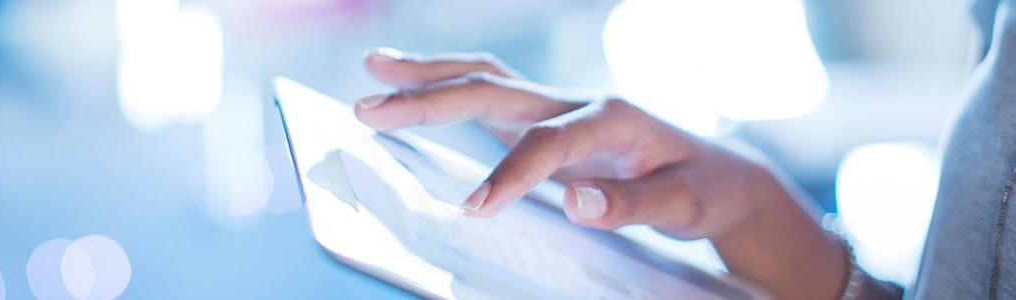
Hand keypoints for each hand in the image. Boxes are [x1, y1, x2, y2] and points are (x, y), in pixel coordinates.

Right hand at [353, 47, 769, 239]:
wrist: (715, 171)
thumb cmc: (702, 188)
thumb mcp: (684, 205)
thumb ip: (632, 204)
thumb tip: (575, 202)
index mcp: (611, 118)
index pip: (548, 144)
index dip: (509, 175)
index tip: (473, 209)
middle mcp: (576, 101)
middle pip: (495, 87)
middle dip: (430, 96)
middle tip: (369, 106)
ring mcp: (556, 105)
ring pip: (485, 78)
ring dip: (428, 74)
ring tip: (373, 69)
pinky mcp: (544, 118)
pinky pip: (487, 95)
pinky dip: (444, 88)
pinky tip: (409, 92)